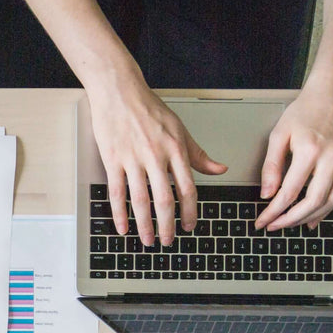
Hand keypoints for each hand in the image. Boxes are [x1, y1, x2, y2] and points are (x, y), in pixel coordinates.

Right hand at [85, 74, 226, 246]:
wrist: (119, 91)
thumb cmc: (148, 108)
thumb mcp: (179, 129)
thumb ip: (198, 154)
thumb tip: (220, 169)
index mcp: (176, 150)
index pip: (188, 187)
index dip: (190, 211)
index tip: (190, 226)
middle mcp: (156, 156)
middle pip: (165, 199)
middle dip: (168, 225)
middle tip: (169, 241)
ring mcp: (133, 159)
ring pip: (141, 200)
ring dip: (145, 225)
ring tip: (147, 240)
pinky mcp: (112, 160)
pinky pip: (117, 193)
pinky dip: (120, 213)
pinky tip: (123, 227)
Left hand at [255, 81, 332, 231]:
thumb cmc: (306, 109)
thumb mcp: (279, 134)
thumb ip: (271, 165)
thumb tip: (267, 193)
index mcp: (310, 151)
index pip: (289, 192)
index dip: (273, 212)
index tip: (263, 221)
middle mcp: (332, 158)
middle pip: (312, 202)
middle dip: (290, 220)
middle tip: (275, 226)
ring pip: (330, 201)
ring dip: (309, 217)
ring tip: (291, 224)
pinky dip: (327, 208)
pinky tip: (314, 216)